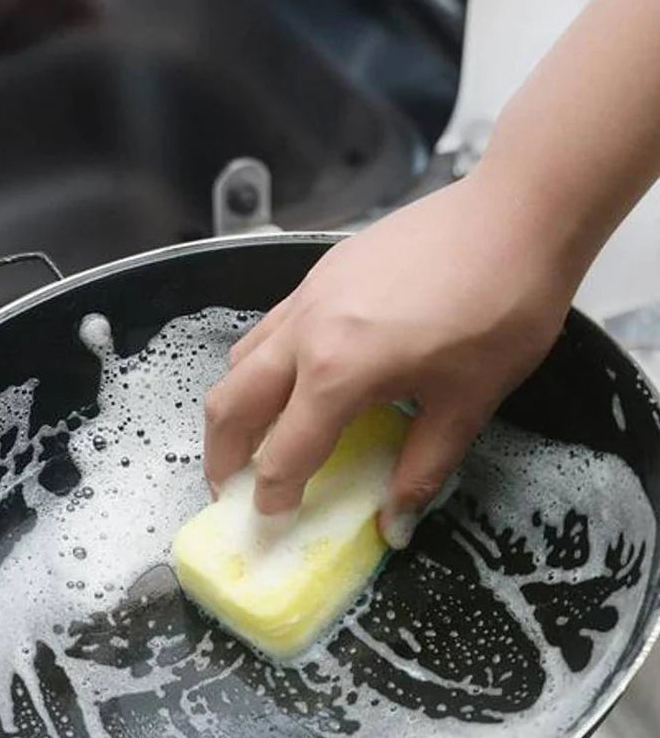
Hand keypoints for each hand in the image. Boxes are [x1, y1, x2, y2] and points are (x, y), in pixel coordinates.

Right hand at [203, 173, 584, 546]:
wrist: (515, 213)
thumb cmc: (502, 307)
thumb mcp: (468, 402)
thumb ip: (423, 468)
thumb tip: (396, 524)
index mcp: (338, 372)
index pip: (283, 452)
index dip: (273, 496)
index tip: (271, 522)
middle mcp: (304, 334)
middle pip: (229, 404)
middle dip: (221, 457)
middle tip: (232, 489)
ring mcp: (305, 297)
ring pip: (239, 362)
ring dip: (233, 409)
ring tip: (253, 438)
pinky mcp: (317, 275)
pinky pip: (266, 329)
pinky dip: (258, 367)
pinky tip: (290, 379)